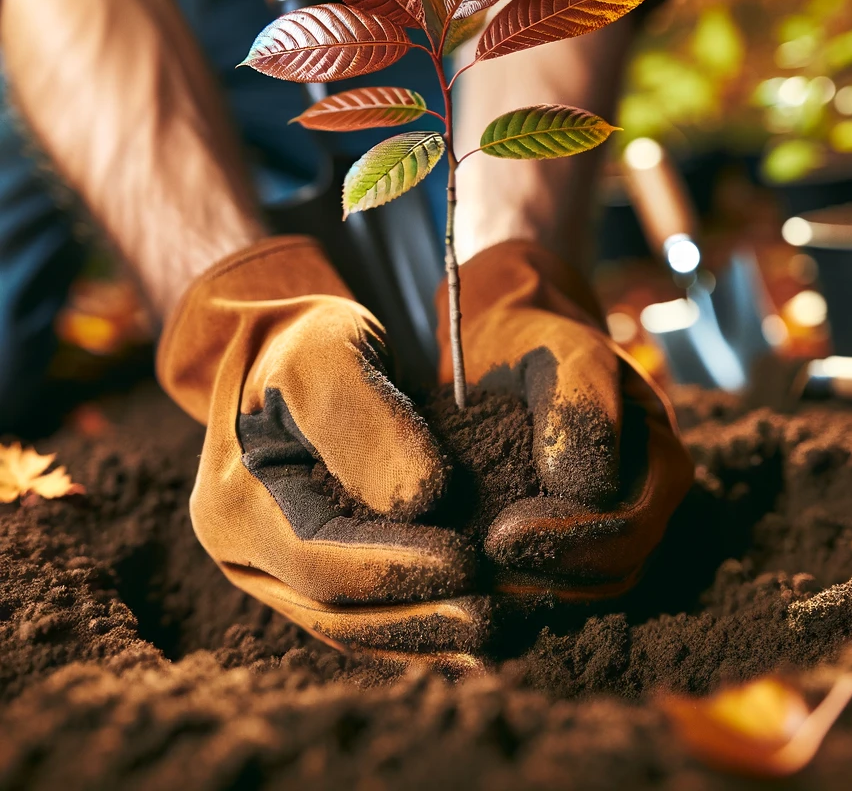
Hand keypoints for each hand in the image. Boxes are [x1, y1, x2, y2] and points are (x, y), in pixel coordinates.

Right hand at [158, 236, 487, 665]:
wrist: (281, 346)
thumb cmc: (304, 339)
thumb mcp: (329, 353)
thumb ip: (365, 420)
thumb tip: (424, 500)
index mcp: (235, 500)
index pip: (318, 556)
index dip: (393, 569)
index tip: (466, 564)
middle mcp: (242, 549)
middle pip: (332, 607)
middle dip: (415, 615)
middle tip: (490, 619)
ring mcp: (269, 567)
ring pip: (345, 624)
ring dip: (417, 636)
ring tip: (488, 638)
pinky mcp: (302, 569)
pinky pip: (354, 613)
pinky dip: (406, 627)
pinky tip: (457, 635)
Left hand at [437, 240, 693, 596]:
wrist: (508, 339)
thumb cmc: (537, 338)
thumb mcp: (565, 354)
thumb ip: (580, 411)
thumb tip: (584, 491)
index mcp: (662, 461)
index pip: (631, 531)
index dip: (572, 543)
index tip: (499, 536)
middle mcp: (645, 503)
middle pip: (612, 574)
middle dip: (546, 579)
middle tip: (476, 568)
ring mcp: (610, 524)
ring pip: (584, 590)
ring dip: (528, 593)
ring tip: (468, 576)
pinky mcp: (570, 538)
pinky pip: (555, 582)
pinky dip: (516, 588)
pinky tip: (470, 577)